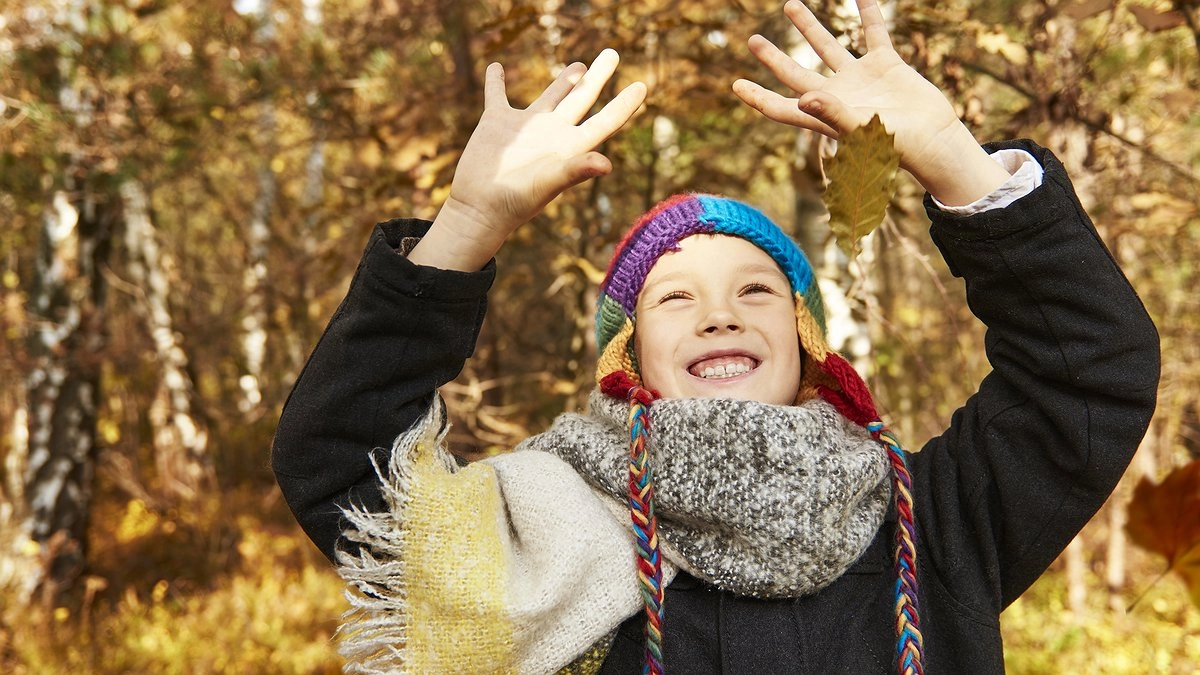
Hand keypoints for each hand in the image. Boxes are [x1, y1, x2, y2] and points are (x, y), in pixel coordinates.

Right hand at [411, 50, 646, 270]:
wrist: (479, 208)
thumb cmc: (515, 202)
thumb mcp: (548, 184)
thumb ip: (576, 171)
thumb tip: (607, 165)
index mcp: (570, 147)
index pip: (606, 121)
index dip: (624, 104)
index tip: (642, 86)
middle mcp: (552, 134)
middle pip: (582, 98)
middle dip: (598, 76)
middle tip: (613, 53)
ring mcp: (525, 127)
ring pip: (551, 95)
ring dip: (564, 79)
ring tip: (580, 66)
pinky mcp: (496, 123)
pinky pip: (497, 96)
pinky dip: (496, 82)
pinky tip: (496, 67)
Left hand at [733, 0, 1008, 205]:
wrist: (934, 139)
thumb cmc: (897, 145)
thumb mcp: (861, 129)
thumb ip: (832, 113)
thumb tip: (804, 98)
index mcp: (823, 114)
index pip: (781, 107)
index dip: (758, 97)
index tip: (735, 85)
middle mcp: (836, 95)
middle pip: (796, 73)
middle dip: (773, 58)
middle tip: (753, 40)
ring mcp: (860, 78)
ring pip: (827, 46)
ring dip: (809, 27)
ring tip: (790, 5)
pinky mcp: (885, 64)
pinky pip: (873, 33)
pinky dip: (867, 14)